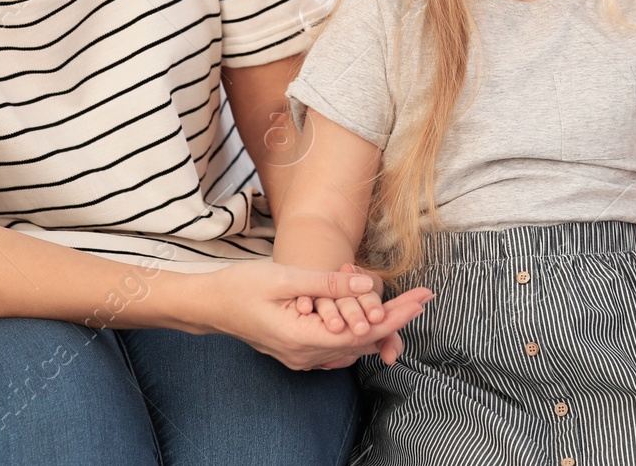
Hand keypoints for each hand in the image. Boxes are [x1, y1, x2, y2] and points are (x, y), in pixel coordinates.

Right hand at [206, 260, 432, 371]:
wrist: (211, 305)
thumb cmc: (242, 287)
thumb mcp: (284, 278)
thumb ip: (326, 282)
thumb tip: (366, 284)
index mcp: (302, 339)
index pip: (362, 333)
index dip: (395, 317)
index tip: (421, 300)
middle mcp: (305, 355)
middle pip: (362, 341)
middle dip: (395, 319)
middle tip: (425, 297)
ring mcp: (301, 357)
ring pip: (352, 346)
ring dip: (380, 325)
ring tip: (407, 304)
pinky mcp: (298, 350)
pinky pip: (338, 345)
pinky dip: (360, 331)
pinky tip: (373, 317)